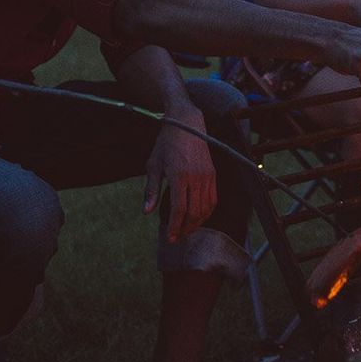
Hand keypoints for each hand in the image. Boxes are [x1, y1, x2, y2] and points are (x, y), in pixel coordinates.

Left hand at [143, 111, 216, 242]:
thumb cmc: (166, 143)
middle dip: (185, 229)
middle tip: (176, 238)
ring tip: (186, 230)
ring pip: (206, 208)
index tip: (169, 238)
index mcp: (179, 176)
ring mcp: (207, 176)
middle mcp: (196, 177)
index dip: (175, 227)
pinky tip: (198, 217)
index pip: (179, 209)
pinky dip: (207, 212)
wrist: (187, 123)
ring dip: (196, 223)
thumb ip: (151, 189)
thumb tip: (146, 212)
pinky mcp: (213, 174)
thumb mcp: (153, 165)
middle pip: (194, 213)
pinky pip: (213, 199)